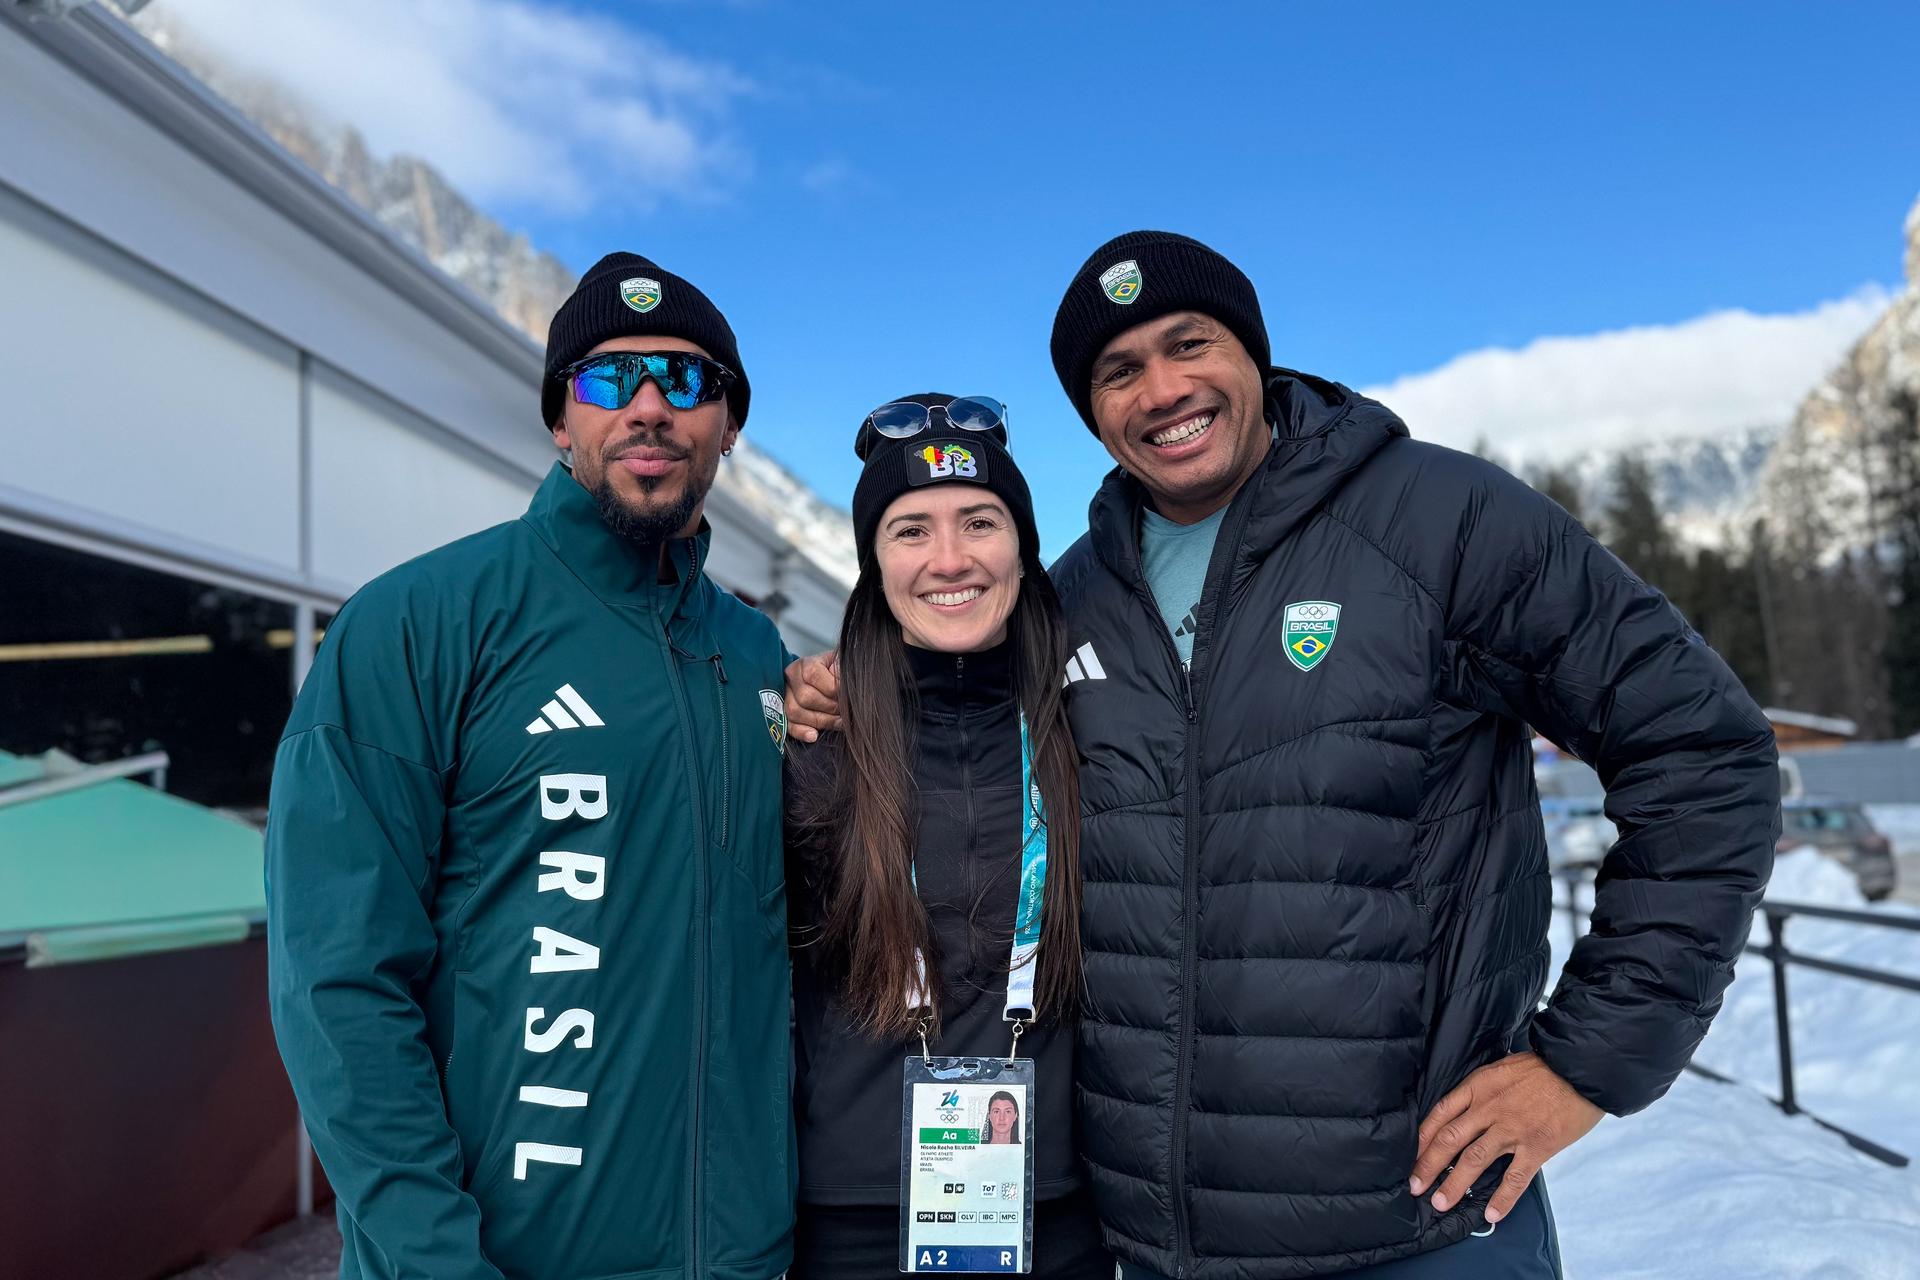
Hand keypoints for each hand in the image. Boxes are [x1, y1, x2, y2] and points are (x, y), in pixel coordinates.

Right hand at [784, 650, 841, 742]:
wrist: (832, 680)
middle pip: (805, 697)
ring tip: (838, 721)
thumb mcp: (842, 666)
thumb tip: (845, 687)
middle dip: (829, 707)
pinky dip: (802, 732)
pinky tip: (814, 735)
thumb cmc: (839, 674)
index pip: (813, 675)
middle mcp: (791, 678)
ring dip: (821, 721)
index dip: (833, 689)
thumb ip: (842, 672)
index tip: (848, 695)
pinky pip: (788, 726)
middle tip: (844, 710)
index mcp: (805, 664)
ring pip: (795, 712)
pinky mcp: (784, 715)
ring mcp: (785, 697)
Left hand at [1410, 1051, 1601, 1223]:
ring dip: (1454, 1184)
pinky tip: (1491, 1214)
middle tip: (1415, 1186)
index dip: (1422, 1138)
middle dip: (1428, 1165)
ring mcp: (1512, 1129)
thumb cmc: (1543, 1068)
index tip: (1411, 1156)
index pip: (1440, 1114)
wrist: (1579, 1069)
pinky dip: (1502, 1198)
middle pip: (1449, 1140)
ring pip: (1474, 1160)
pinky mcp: (1536, 1146)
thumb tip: (1466, 1109)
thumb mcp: (1502, 1068)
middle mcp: (1489, 1109)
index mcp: (1478, 1087)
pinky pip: (1515, 1178)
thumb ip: (1482, 1089)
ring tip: (1441, 1204)